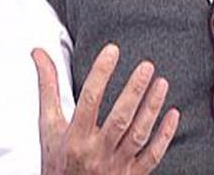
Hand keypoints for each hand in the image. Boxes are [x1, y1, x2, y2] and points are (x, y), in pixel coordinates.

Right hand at [31, 44, 180, 173]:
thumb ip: (48, 88)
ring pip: (138, 135)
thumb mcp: (48, 126)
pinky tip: (173, 114)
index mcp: (74, 138)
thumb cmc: (58, 161)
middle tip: (147, 66)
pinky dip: (165, 135)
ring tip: (162, 82)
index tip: (112, 50)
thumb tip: (40, 54)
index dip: (100, 73)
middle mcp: (95, 152)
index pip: (89, 100)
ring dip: (152, 108)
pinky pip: (152, 156)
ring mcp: (116, 166)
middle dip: (134, 91)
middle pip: (119, 118)